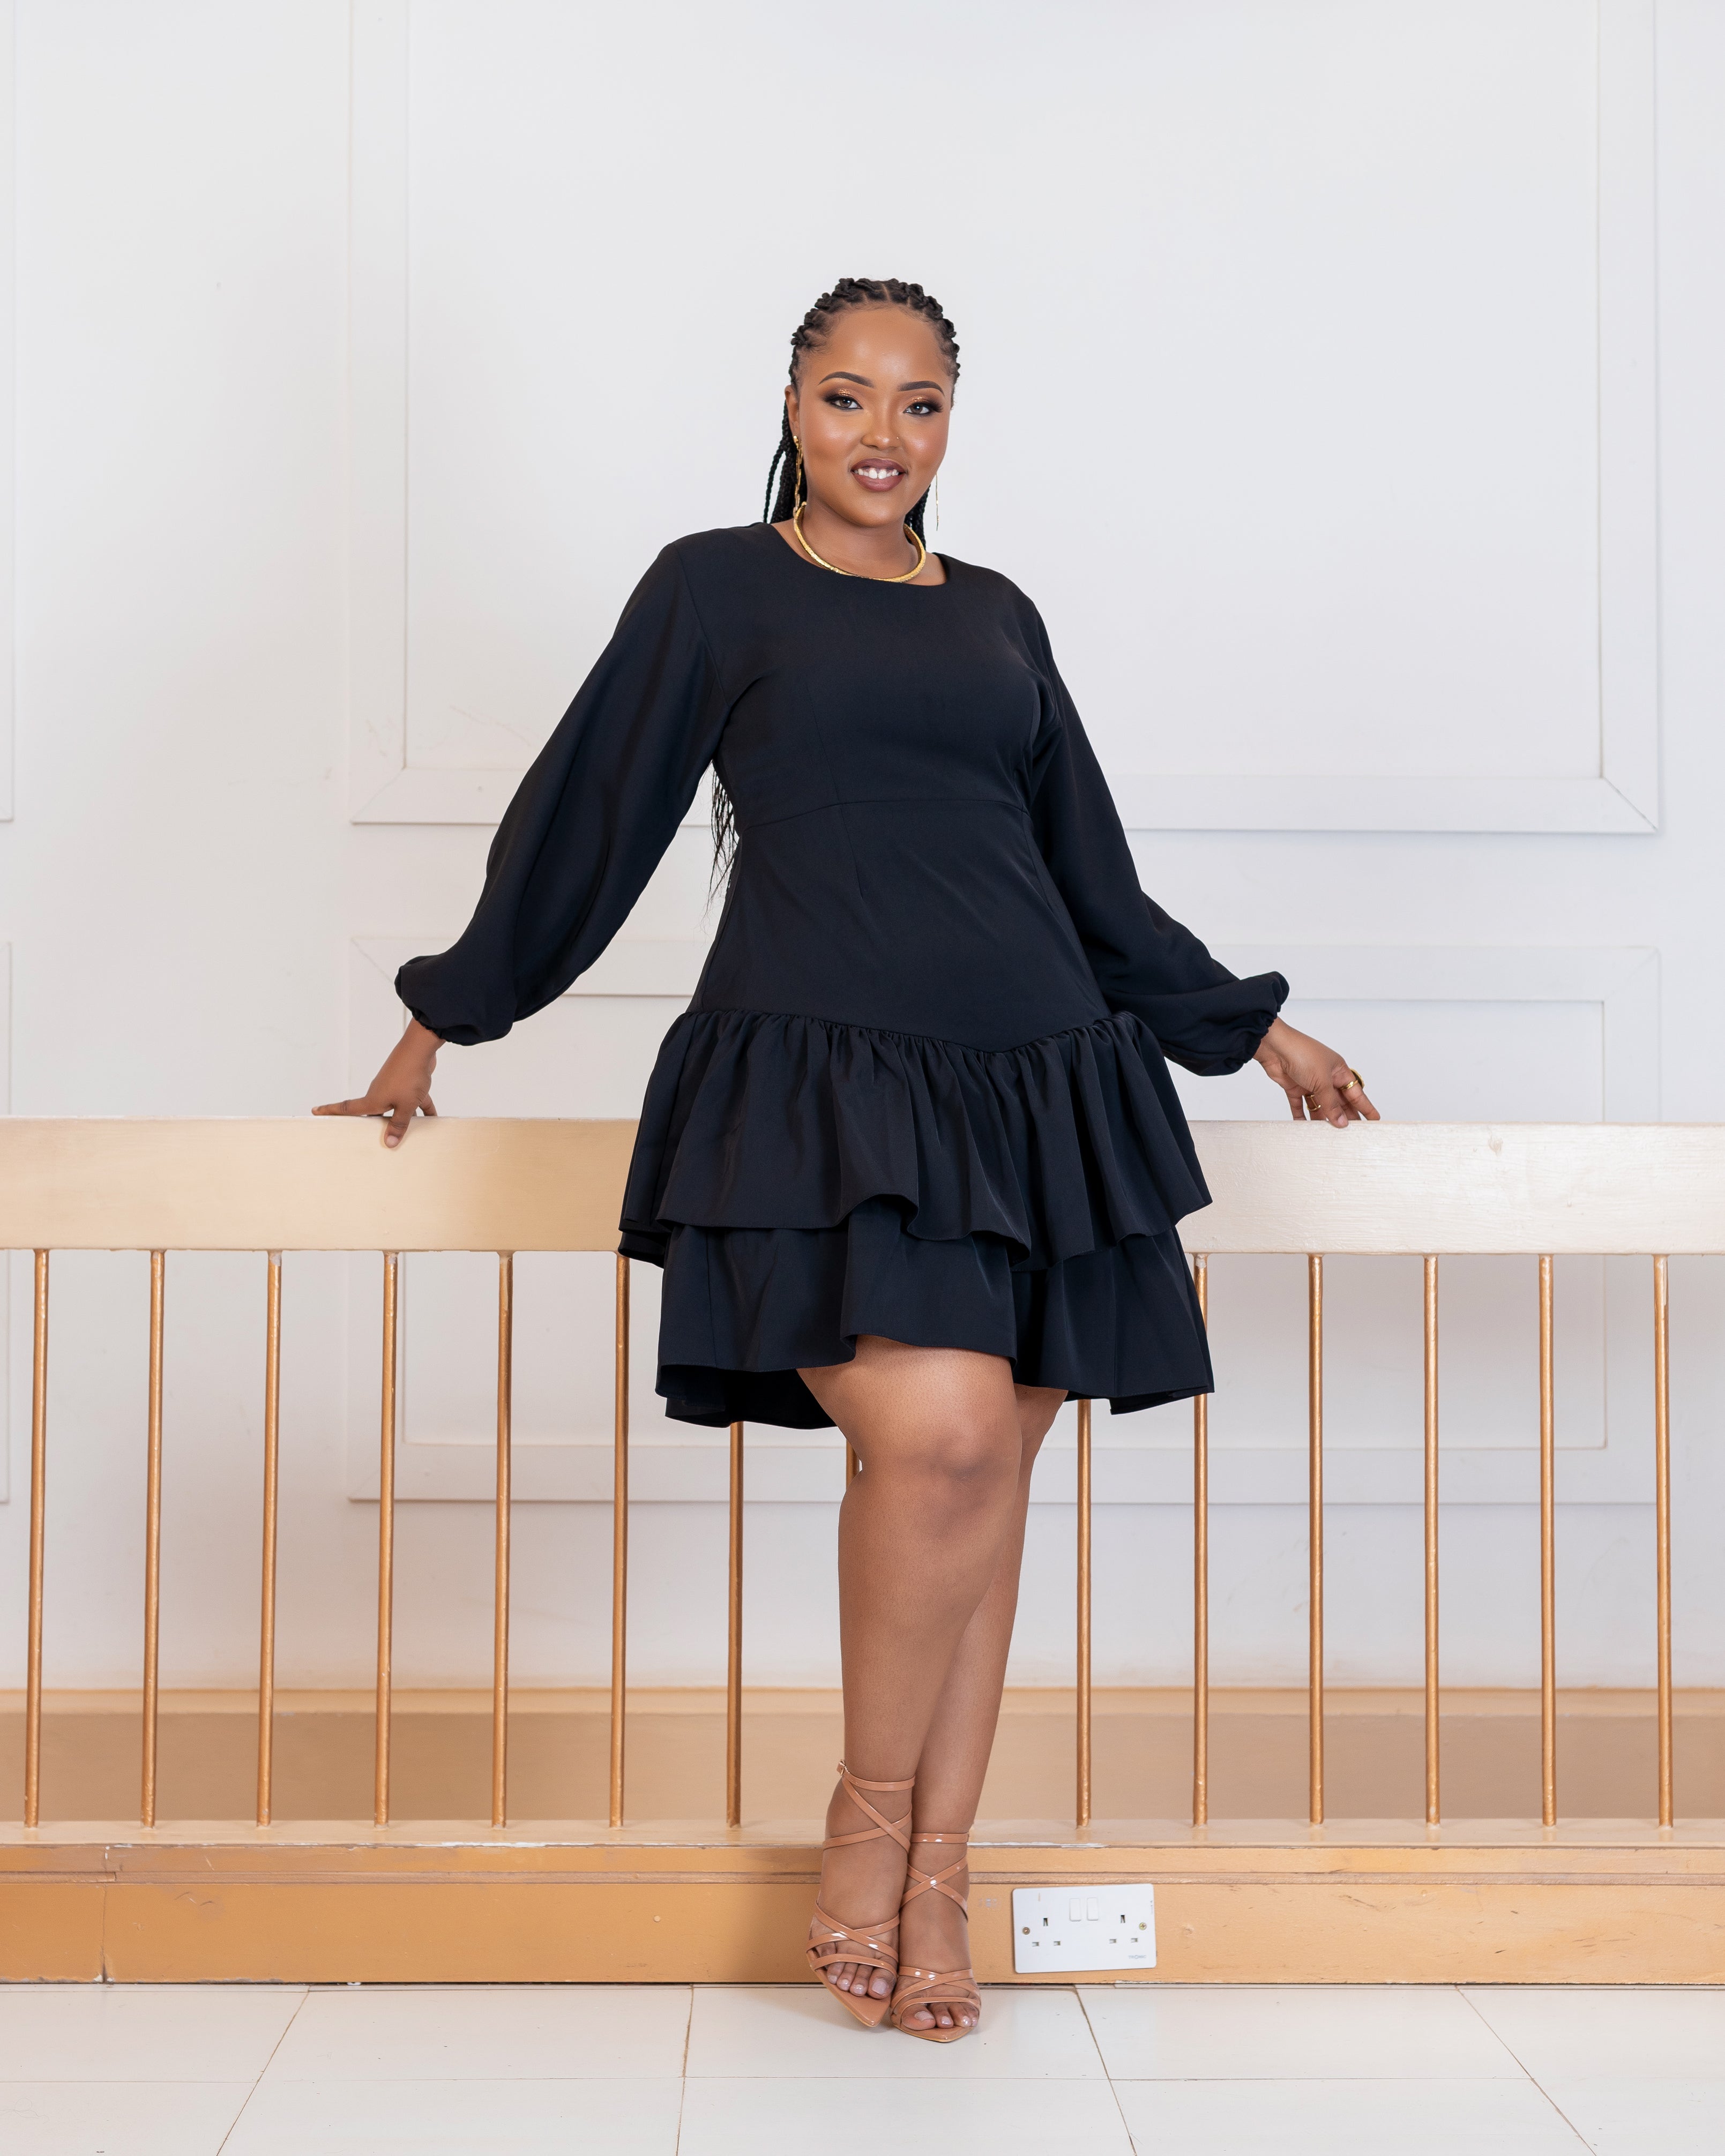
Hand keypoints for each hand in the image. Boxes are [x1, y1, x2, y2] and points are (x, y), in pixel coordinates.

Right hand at [314, 1018, 442, 1147]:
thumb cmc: (408, 1076)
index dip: (330, 1111)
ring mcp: (394, 1087)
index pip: (347, 1108)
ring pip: (395, 1108)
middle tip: (361, 1136)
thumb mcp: (405, 1106)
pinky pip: (413, 1100)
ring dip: (401, 1119)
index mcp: (373, 1100)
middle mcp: (380, 1093)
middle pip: (371, 1112)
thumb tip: (389, 1143)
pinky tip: (433, 1118)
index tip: (315, 1111)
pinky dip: (422, 1108)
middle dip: (369, 1124)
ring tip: (404, 1136)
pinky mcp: (408, 1084)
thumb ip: (399, 1125)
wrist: (420, 1049)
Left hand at [1253, 1017, 1379, 1127]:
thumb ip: (1331, 1104)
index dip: (1365, 1107)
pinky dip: (1301, 1116)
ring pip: (1319, 1105)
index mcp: (1338, 1071)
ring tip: (1329, 1135)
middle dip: (1345, 1116)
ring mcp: (1309, 1082)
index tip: (1374, 1120)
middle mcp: (1325, 1077)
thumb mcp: (1322, 1081)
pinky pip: (1300, 1105)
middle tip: (1352, 1133)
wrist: (1274, 1047)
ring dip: (1323, 1118)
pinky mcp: (1294, 1087)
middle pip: (1338, 1101)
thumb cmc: (1302, 1054)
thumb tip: (1341, 1121)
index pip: (1356, 1093)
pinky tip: (1305, 1127)